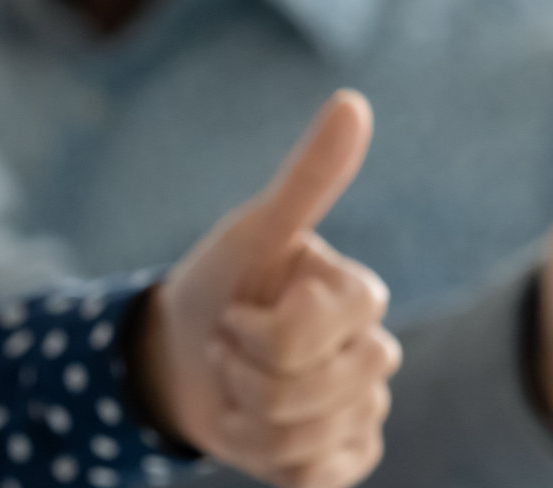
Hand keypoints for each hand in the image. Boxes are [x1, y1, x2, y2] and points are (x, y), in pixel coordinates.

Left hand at [140, 91, 399, 487]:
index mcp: (357, 294)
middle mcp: (373, 351)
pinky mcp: (345, 456)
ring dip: (246, 416)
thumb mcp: (252, 232)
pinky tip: (254, 429)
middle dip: (247, 373)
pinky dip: (266, 460)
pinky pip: (314, 478)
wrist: (179, 356)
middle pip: (315, 387)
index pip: (326, 326)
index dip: (263, 330)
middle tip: (230, 349)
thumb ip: (307, 177)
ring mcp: (364, 407)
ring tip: (236, 384)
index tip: (236, 310)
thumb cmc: (218, 284)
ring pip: (309, 435)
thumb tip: (352, 101)